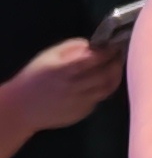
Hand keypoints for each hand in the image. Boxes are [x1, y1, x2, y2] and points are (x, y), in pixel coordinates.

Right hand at [0, 37, 124, 141]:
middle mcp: (75, 87)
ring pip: (107, 89)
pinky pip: (99, 98)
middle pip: (106, 75)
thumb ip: (72, 48)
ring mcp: (81, 102)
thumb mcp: (48, 56)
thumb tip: (93, 45)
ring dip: (115, 77)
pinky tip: (102, 82)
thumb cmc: (34, 77)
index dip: (108, 52)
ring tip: (117, 67)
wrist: (23, 107)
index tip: (116, 44)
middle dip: (116, 63)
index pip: (94, 59)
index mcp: (64, 70)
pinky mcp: (83, 112)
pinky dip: (104, 89)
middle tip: (121, 55)